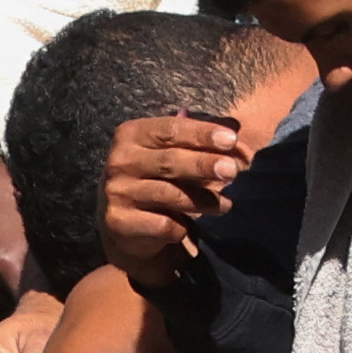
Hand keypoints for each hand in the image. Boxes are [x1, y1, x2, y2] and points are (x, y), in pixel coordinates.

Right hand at [95, 111, 253, 278]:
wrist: (124, 223)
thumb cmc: (155, 178)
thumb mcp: (169, 152)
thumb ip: (195, 138)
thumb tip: (234, 125)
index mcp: (130, 134)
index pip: (171, 130)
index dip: (203, 134)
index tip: (232, 140)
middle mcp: (120, 161)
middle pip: (170, 161)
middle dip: (204, 165)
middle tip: (233, 170)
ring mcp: (117, 192)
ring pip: (169, 195)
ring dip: (203, 200)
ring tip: (225, 204)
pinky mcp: (119, 222)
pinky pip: (163, 224)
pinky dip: (181, 227)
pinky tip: (189, 226)